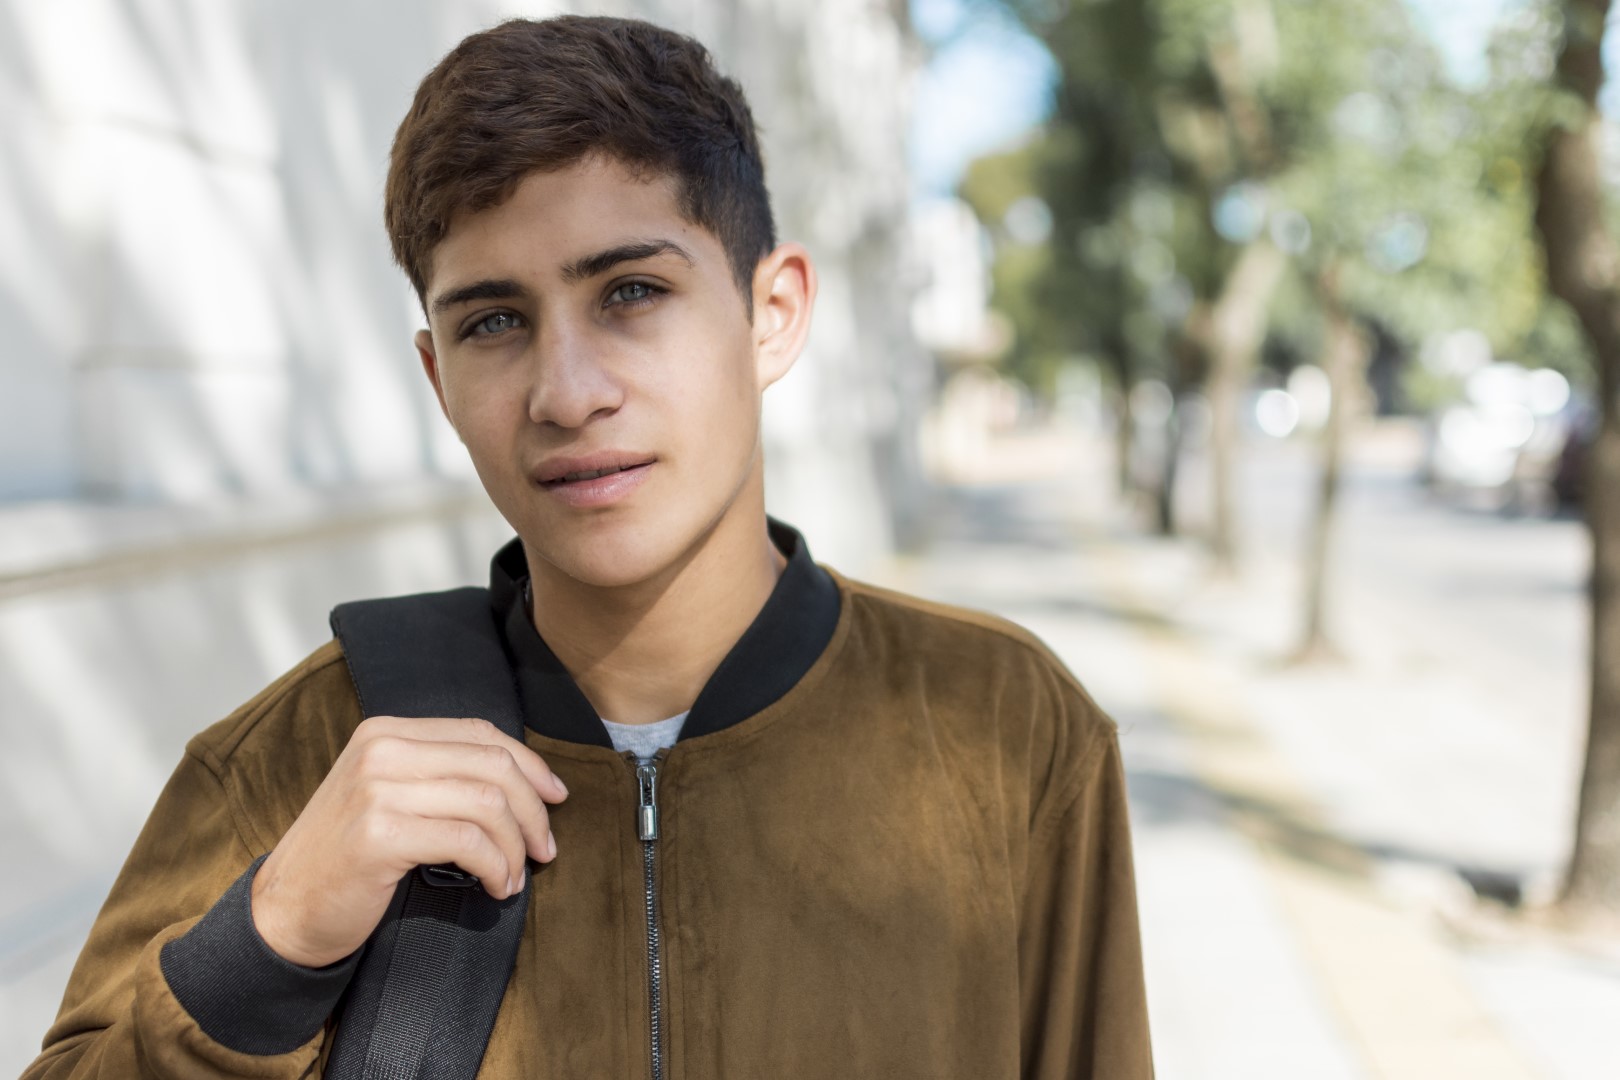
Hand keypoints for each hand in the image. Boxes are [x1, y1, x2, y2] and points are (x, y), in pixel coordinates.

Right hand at [249, 716, 567, 967]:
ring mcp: (377, 789)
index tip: (556, 796)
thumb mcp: (388, 796)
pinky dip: (495, 865)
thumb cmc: (346, 858)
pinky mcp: (379, 834)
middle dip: (532, 808)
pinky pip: (467, 840)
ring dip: (515, 845)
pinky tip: (495, 886)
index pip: (480, 732)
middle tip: (545, 848)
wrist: (283, 910)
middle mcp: (381, 749)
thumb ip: (439, 775)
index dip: (529, 764)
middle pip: (492, 764)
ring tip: (514, 876)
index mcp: (386, 732)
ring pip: (486, 802)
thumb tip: (525, 780)